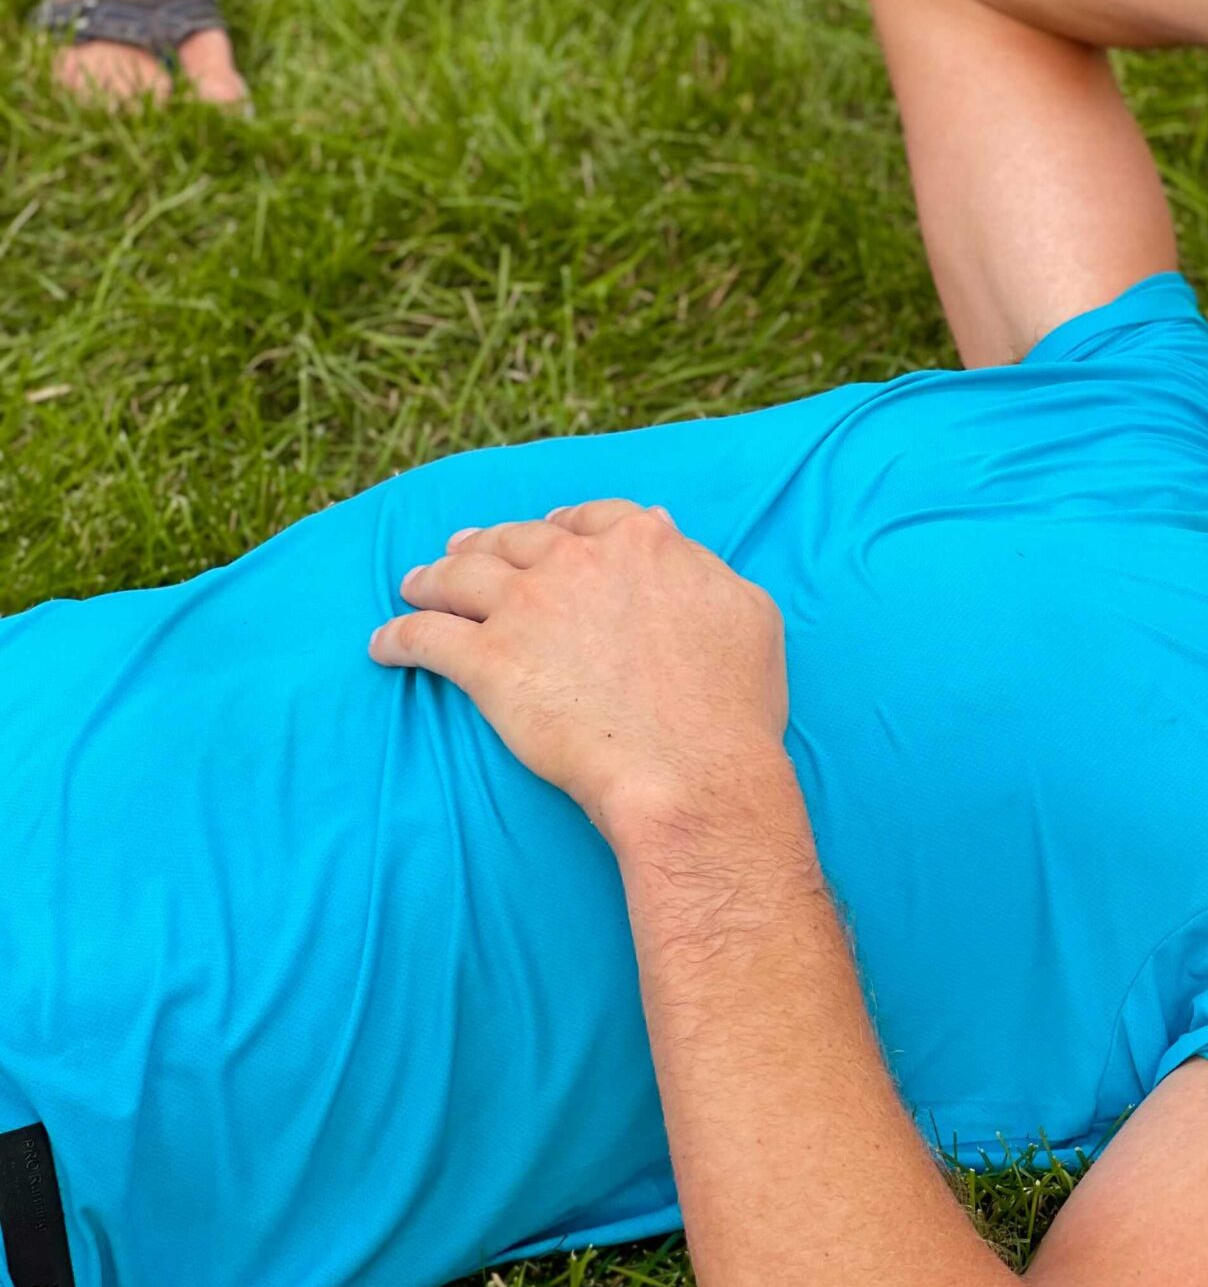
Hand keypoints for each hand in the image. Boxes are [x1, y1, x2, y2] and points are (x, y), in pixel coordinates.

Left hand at [368, 499, 790, 840]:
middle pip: (515, 540)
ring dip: (431, 578)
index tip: (548, 531)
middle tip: (462, 551)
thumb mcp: (747, 611)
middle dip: (485, 543)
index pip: (589, 517)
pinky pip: (424, 638)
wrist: (690, 769)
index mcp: (642, 545)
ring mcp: (526, 610)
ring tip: (414, 587)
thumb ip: (701, 564)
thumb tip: (666, 530)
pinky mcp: (488, 663)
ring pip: (459, 576)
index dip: (562, 522)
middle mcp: (577, 564)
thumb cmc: (731, 703)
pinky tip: (382, 645)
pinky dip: (397, 638)